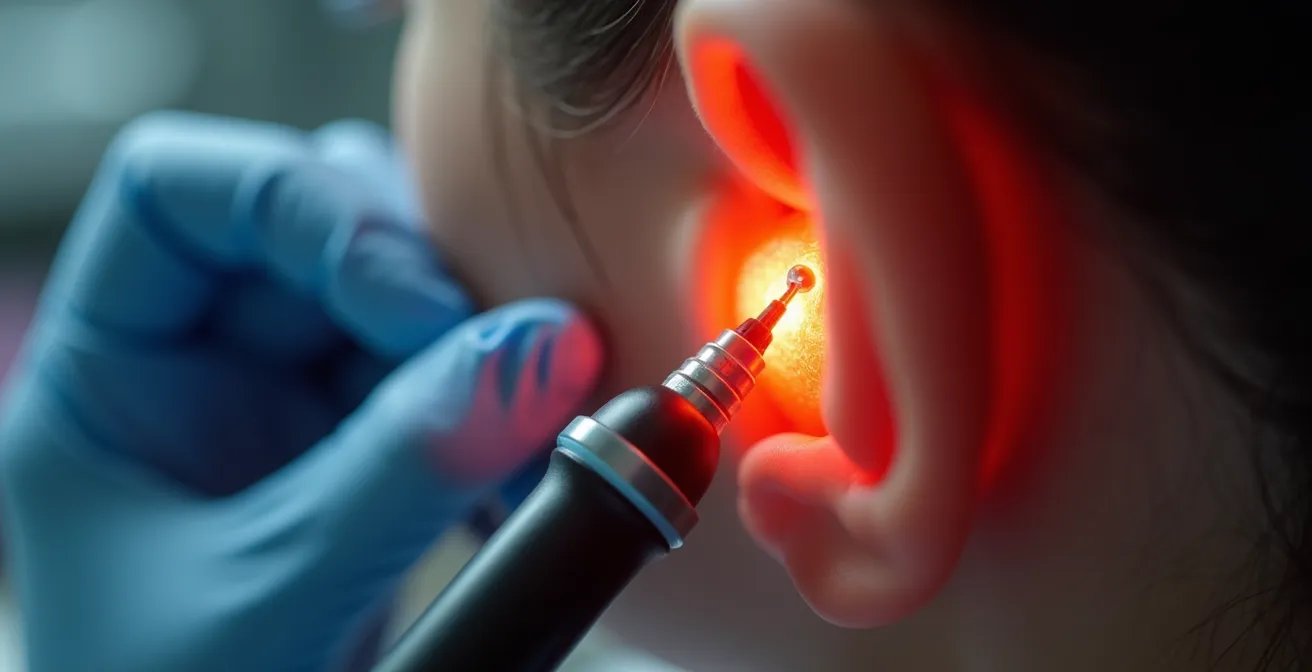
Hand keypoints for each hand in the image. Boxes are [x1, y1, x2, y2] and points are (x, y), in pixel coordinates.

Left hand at [0, 112, 602, 671]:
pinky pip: (454, 375)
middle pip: (314, 224)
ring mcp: (291, 407)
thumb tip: (549, 347)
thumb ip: (404, 470)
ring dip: (481, 334)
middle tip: (513, 353)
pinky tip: (533, 461)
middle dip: (419, 276)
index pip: (180, 192)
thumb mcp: (273, 594)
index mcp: (107, 378)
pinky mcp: (371, 453)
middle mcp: (201, 367)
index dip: (297, 206)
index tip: (414, 300)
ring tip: (537, 415)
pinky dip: (509, 403)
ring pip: (400, 288)